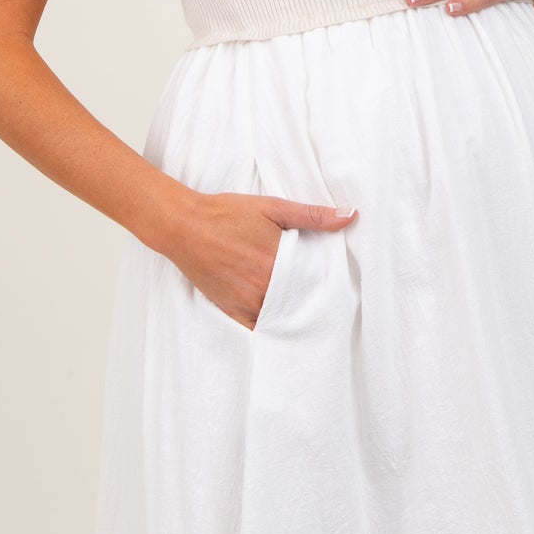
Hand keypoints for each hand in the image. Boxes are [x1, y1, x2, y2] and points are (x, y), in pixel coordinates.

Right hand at [169, 191, 357, 330]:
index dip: (326, 281)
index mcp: (278, 261)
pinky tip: (280, 317)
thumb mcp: (271, 207)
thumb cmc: (226, 213)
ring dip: (293, 311)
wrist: (183, 226)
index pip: (316, 280)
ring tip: (302, 305)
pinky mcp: (232, 310)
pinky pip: (260, 326)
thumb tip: (349, 217)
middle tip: (322, 295)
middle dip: (311, 297)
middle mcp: (264, 286)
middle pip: (301, 300)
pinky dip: (271, 323)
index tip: (334, 281)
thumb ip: (312, 215)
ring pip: (282, 316)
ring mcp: (247, 302)